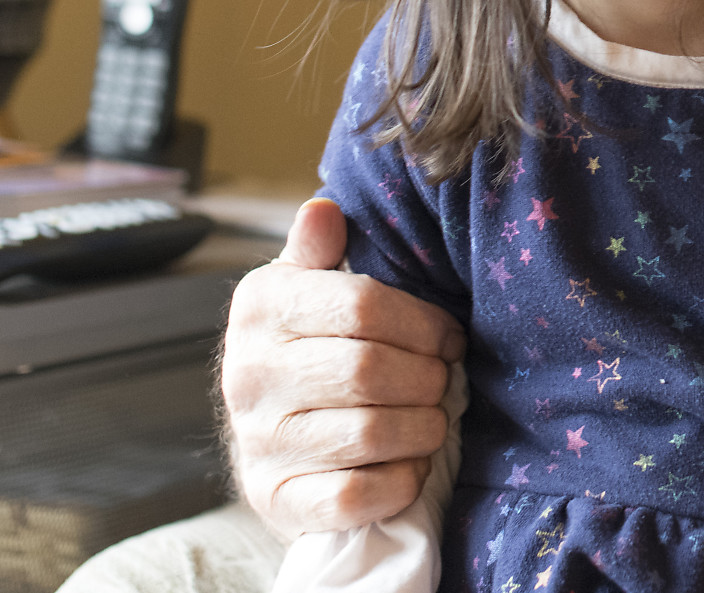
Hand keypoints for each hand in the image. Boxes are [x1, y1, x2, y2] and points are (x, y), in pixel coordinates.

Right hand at [220, 197, 465, 538]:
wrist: (274, 435)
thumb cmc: (314, 344)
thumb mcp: (310, 284)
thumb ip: (320, 247)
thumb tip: (324, 209)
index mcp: (262, 308)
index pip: (363, 306)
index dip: (425, 323)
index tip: (450, 336)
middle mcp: (247, 376)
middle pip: (370, 372)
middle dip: (428, 377)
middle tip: (445, 380)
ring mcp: (258, 443)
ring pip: (371, 434)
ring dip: (423, 428)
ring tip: (431, 418)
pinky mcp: (277, 500)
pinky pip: (358, 495)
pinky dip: (400, 480)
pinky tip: (407, 463)